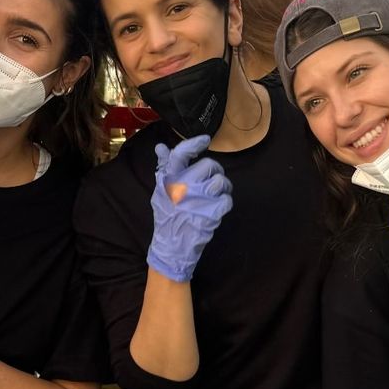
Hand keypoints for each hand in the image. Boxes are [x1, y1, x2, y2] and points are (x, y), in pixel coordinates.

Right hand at [147, 134, 233, 282]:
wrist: (172, 248)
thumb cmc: (167, 218)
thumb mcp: (160, 193)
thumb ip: (164, 169)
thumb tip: (161, 146)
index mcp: (169, 181)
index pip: (181, 154)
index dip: (194, 144)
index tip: (205, 140)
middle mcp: (183, 187)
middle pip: (209, 165)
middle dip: (214, 172)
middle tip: (211, 181)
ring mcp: (198, 200)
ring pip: (221, 181)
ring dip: (223, 187)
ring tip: (217, 195)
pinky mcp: (211, 213)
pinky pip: (227, 199)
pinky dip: (225, 203)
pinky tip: (217, 208)